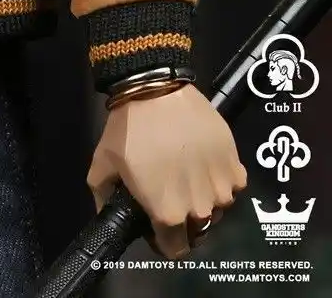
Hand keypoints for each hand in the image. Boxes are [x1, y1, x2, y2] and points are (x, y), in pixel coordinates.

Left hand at [87, 84, 246, 259]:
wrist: (156, 89)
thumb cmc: (128, 128)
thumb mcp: (102, 165)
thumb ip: (104, 198)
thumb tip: (109, 216)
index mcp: (168, 213)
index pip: (174, 248)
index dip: (163, 239)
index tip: (157, 223)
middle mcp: (200, 207)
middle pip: (197, 228)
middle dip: (184, 217)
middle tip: (171, 191)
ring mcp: (222, 186)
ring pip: (216, 206)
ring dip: (205, 196)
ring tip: (188, 172)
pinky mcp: (236, 163)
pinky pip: (233, 183)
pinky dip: (221, 177)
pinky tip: (205, 161)